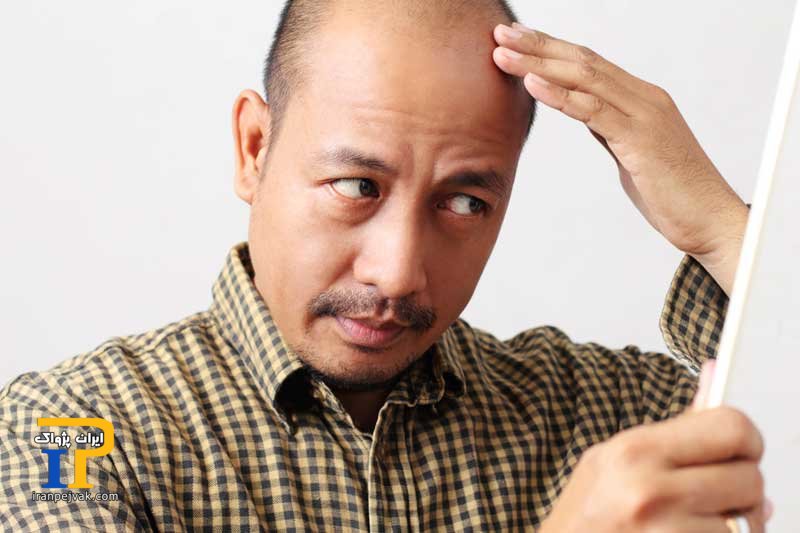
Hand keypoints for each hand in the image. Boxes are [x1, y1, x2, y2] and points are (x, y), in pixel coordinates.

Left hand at [492, 23, 748, 294]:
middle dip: (538, 45)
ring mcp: (644, 116)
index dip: (550, 49)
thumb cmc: (672, 192)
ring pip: (585, 78)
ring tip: (504, 54)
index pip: (589, 64)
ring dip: (539, 65)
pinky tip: (532, 84)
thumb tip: (585, 116)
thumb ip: (609, 129)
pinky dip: (561, 95)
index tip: (516, 42)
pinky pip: (594, 111)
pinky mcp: (641, 140)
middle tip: (501, 34)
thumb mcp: (631, 153)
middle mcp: (643, 98)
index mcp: (640, 99)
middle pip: (583, 61)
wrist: (710, 220)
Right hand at [538, 361, 771, 531]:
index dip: (748, 439)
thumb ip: (674, 426)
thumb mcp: (615, 459)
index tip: (742, 451)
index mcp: (634, 450)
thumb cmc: (585, 516)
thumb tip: (716, 373)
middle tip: (716, 497)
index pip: (731, 427)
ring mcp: (665, 531)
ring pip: (749, 521)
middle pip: (749, 477)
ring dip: (734, 525)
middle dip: (742, 491)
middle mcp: (649, 489)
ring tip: (695, 523)